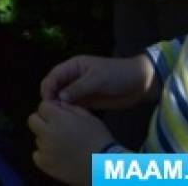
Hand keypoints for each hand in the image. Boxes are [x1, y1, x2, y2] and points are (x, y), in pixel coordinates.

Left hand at [28, 99, 115, 185]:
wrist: (104, 167)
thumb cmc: (99, 139)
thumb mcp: (88, 117)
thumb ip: (70, 108)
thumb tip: (58, 104)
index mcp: (58, 119)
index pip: (42, 106)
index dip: (51, 110)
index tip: (58, 115)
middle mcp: (47, 133)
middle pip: (33, 120)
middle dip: (42, 121)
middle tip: (56, 128)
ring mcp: (45, 150)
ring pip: (37, 138)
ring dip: (45, 138)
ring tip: (62, 144)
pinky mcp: (45, 164)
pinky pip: (37, 155)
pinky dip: (44, 154)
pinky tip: (57, 155)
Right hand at [39, 54, 156, 109]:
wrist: (140, 83)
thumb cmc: (117, 75)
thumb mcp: (97, 79)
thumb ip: (78, 88)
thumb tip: (59, 98)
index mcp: (72, 67)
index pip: (53, 77)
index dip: (48, 88)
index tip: (47, 102)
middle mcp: (73, 78)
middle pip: (55, 88)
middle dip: (52, 99)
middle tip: (52, 113)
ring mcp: (80, 90)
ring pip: (63, 99)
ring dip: (60, 107)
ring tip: (60, 119)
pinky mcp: (88, 101)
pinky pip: (74, 107)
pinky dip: (70, 112)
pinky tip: (70, 120)